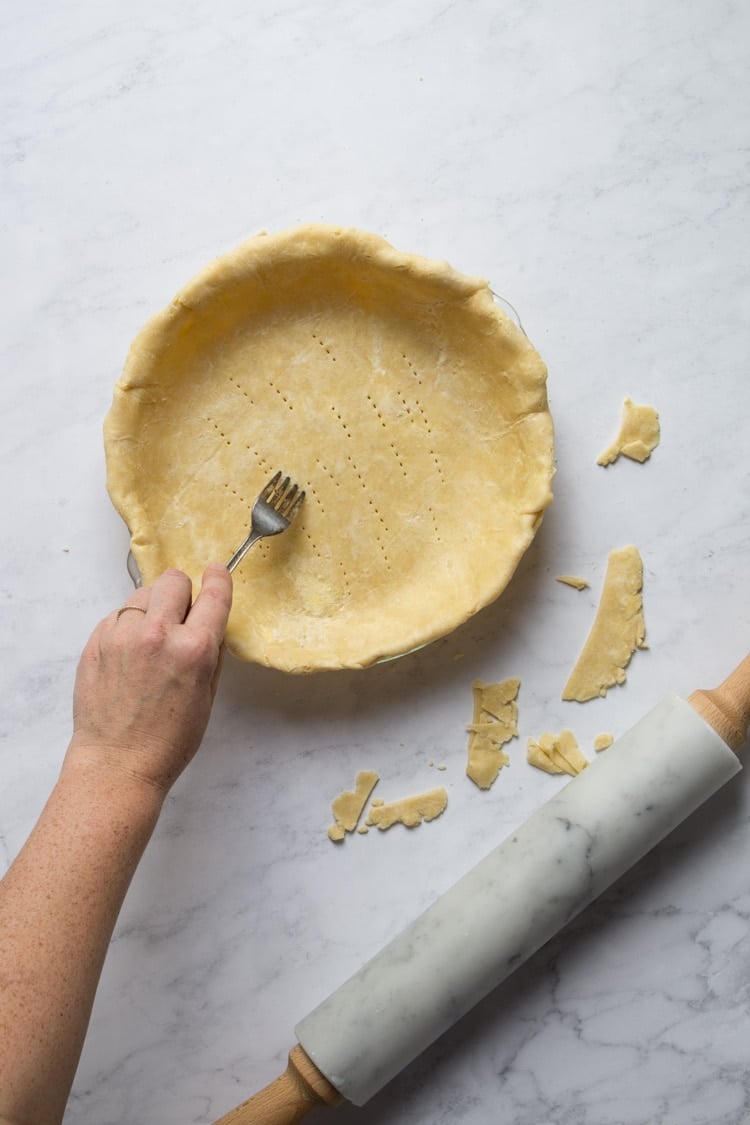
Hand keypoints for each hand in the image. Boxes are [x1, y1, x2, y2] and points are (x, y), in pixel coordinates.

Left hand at [67, 565, 232, 795]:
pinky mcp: (95, 641)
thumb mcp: (207, 695)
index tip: (216, 573)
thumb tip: (209, 623)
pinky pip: (118, 616)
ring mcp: (121, 635)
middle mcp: (157, 633)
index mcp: (194, 649)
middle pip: (174, 580)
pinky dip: (127, 627)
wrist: (118, 763)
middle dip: (181, 594)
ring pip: (142, 594)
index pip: (214, 593)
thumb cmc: (169, 739)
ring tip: (149, 643)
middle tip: (179, 618)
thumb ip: (211, 652)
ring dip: (151, 610)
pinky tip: (128, 658)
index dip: (218, 579)